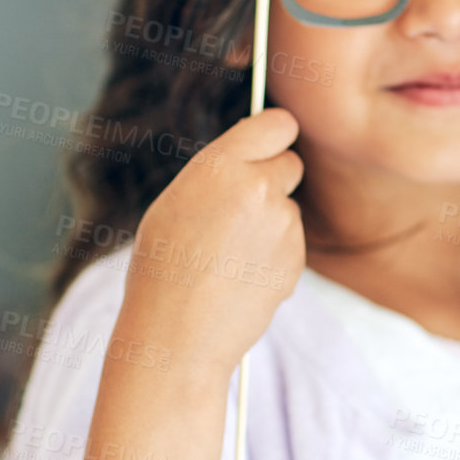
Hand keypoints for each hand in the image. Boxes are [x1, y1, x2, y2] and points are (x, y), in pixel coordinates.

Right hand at [118, 107, 305, 384]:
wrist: (176, 336)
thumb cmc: (163, 269)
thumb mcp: (176, 204)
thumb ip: (219, 174)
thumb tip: (254, 153)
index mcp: (220, 166)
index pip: (276, 123)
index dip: (275, 133)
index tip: (270, 143)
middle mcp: (258, 188)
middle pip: (290, 163)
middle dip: (275, 178)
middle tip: (244, 206)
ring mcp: (282, 224)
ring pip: (289, 207)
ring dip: (270, 223)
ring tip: (228, 256)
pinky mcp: (296, 257)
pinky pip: (291, 242)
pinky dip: (275, 255)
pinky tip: (242, 277)